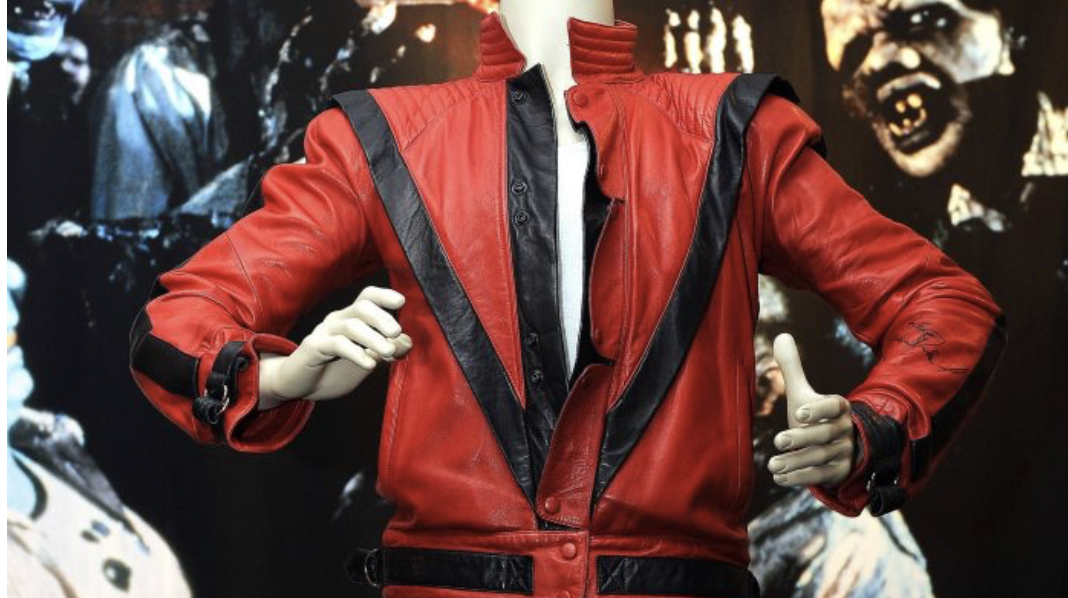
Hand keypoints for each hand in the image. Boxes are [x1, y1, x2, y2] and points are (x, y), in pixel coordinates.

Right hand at [258, 286, 412, 408]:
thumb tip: (407, 342)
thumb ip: (385, 352)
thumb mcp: (365, 361)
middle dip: (382, 317)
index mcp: (352, 319)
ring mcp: (325, 332)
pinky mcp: (314, 347)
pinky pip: (336, 345)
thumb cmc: (334, 370)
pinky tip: (370, 364)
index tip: (402, 301)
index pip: (368, 297)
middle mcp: (338, 320)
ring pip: (351, 326)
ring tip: (389, 352)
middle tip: (396, 332)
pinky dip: (355, 353)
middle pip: (361, 307)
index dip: (384, 295)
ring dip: (373, 338)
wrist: (299, 386)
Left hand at [767, 333, 855, 487]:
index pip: (833, 406)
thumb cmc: (814, 417)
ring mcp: (844, 453)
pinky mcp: (839, 472)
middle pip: (823, 435)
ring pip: (820, 458)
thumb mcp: (803, 393)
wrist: (837, 446)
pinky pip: (821, 476)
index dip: (818, 410)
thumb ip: (792, 368)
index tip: (799, 413)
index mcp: (839, 408)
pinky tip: (779, 476)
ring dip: (795, 462)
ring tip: (772, 463)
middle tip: (778, 440)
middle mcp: (845, 430)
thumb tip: (781, 335)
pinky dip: (800, 477)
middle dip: (801, 438)